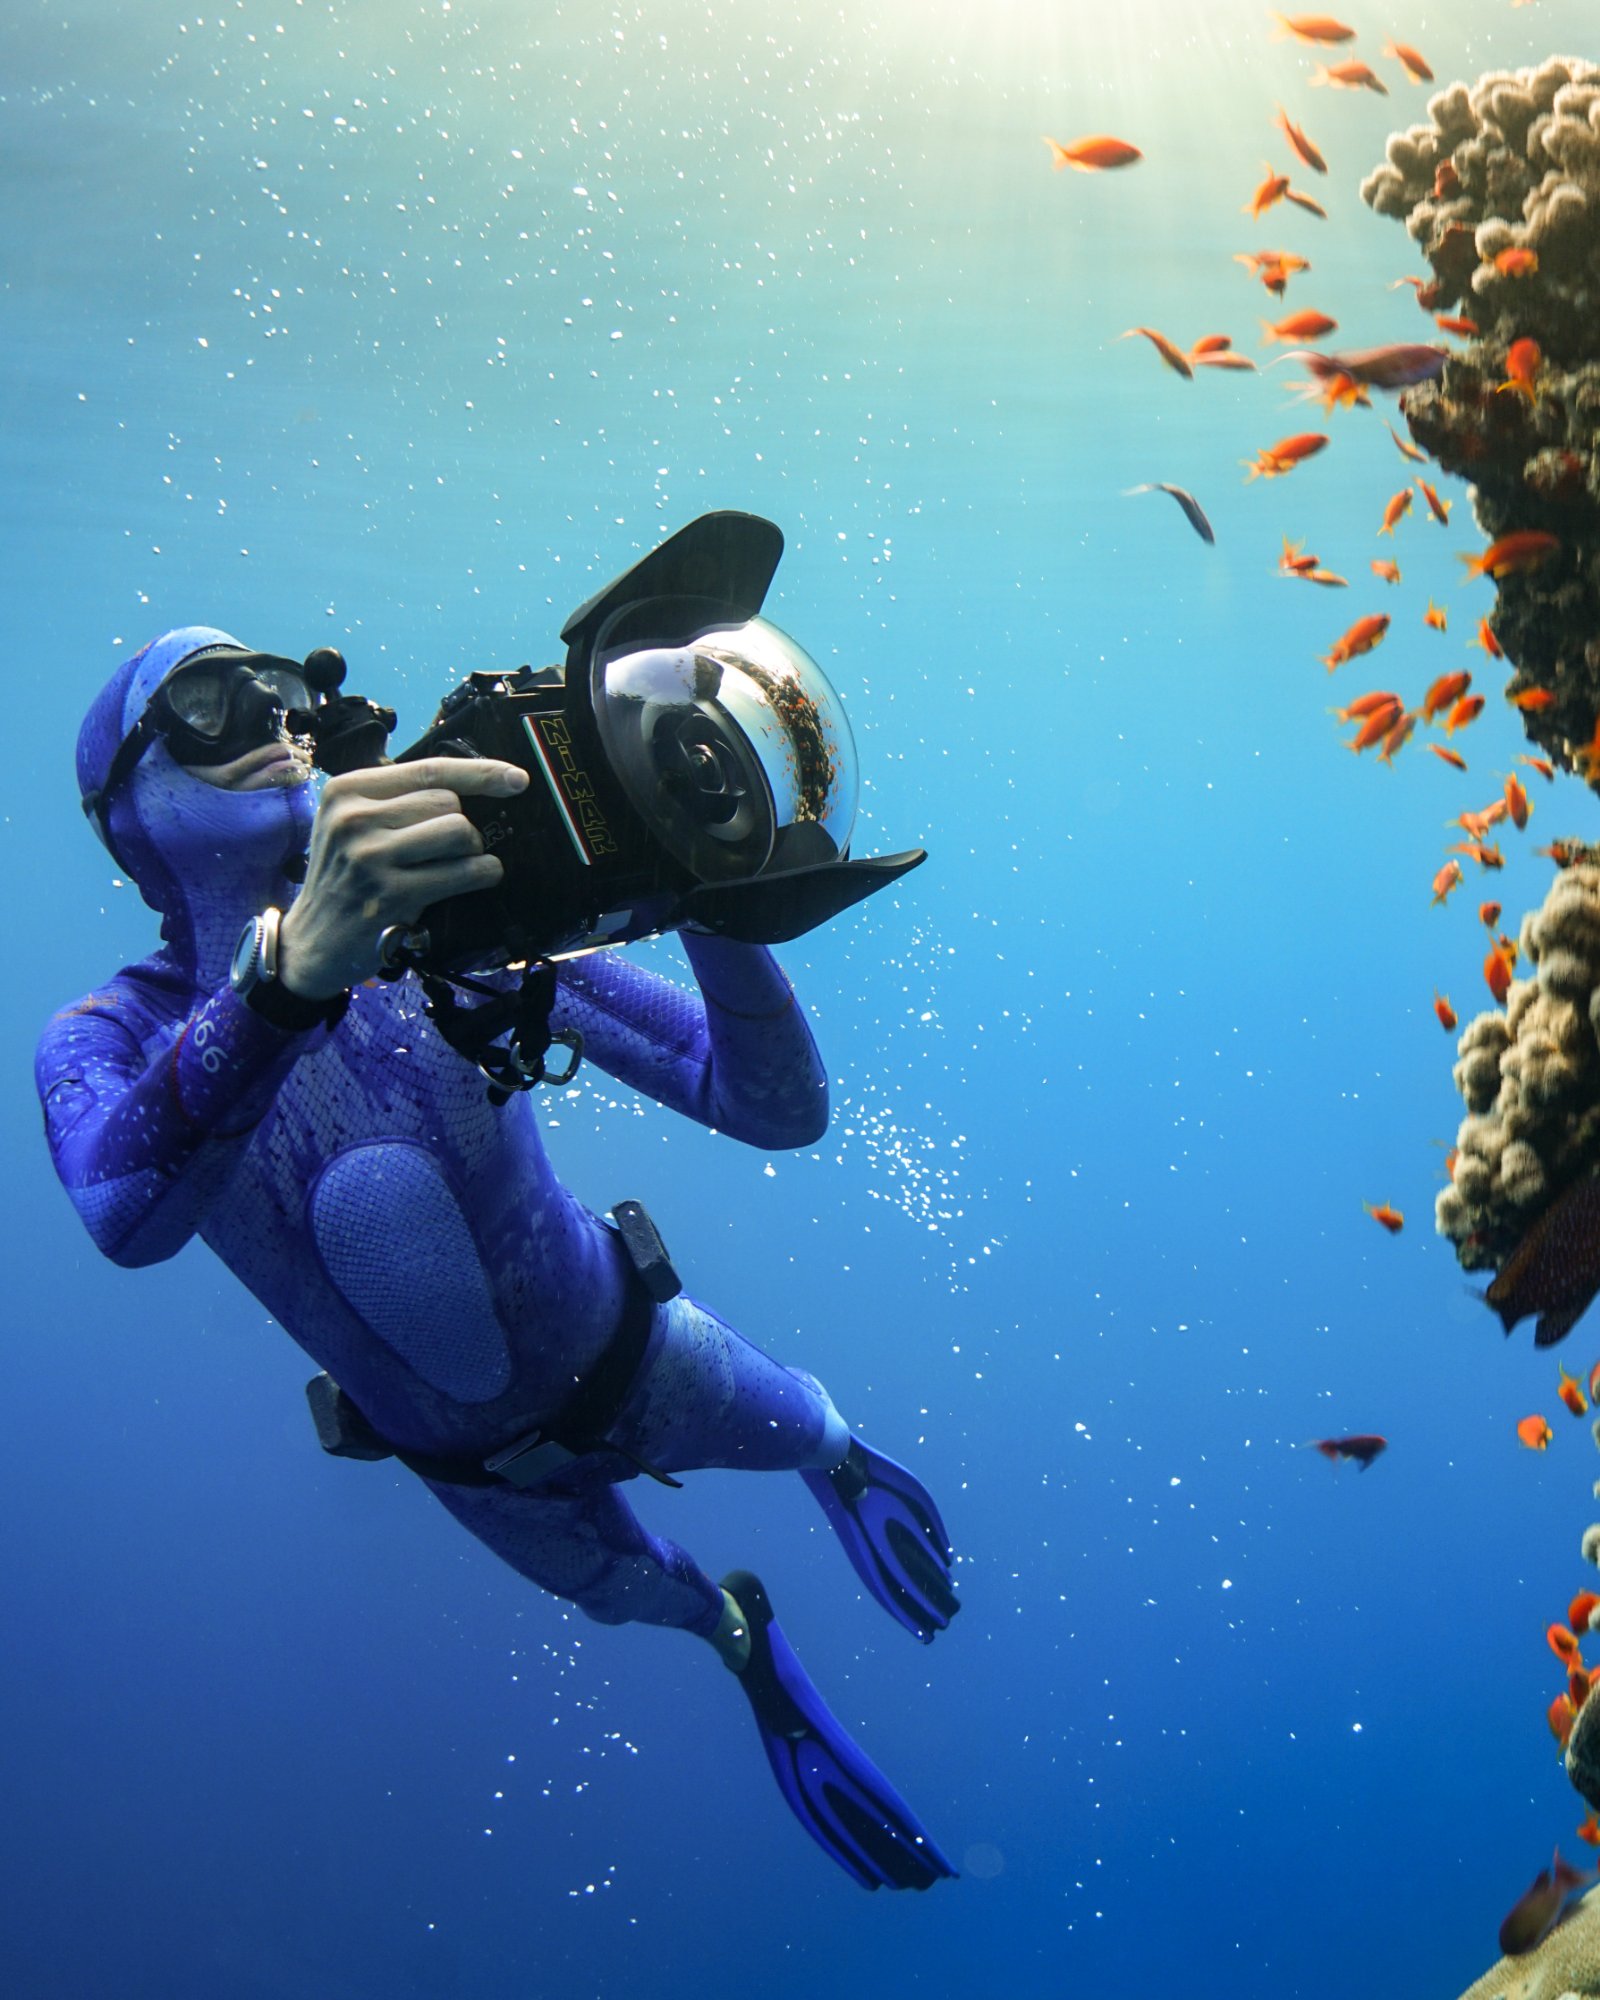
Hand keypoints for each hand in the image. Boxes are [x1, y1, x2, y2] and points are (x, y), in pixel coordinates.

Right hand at [277, 758, 527, 997]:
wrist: (312, 942)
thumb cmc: (344, 878)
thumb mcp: (350, 825)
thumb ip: (396, 799)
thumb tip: (472, 783)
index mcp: (346, 791)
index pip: (429, 769)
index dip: (480, 772)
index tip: (516, 779)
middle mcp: (354, 819)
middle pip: (449, 803)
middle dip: (463, 826)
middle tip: (449, 850)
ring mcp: (371, 857)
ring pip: (459, 832)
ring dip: (473, 851)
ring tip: (457, 865)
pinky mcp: (392, 895)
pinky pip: (465, 872)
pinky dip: (483, 874)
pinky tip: (474, 879)